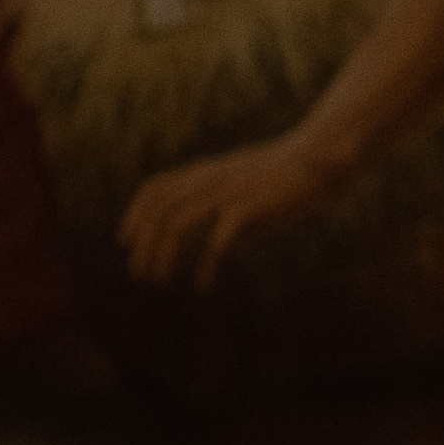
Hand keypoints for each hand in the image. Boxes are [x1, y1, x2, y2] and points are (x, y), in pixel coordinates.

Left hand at [119, 133, 334, 286]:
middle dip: (142, 243)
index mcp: (205, 171)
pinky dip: (205, 266)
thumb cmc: (283, 175)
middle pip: (159, 210)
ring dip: (161, 256)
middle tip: (139, 274)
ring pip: (176, 225)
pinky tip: (202, 286)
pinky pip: (215, 243)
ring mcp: (226, 194)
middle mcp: (209, 180)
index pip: (156, 187)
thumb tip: (202, 220)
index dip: (135, 213)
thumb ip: (220, 194)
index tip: (124, 240)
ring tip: (158, 281)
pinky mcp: (246, 210)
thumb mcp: (243, 179)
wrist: (319, 159)